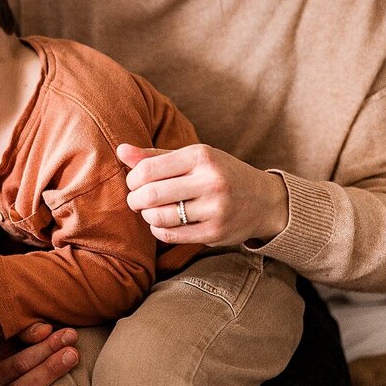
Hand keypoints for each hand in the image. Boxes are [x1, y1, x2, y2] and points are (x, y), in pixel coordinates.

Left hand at [117, 143, 289, 245]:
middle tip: (136, 200)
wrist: (265, 201)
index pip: (147, 169)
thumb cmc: (220, 173)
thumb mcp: (193, 158)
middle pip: (151, 194)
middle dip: (135, 200)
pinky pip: (171, 235)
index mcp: (201, 156)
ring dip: (147, 216)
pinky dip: (158, 230)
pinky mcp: (215, 233)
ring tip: (150, 211)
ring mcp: (215, 209)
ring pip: (159, 217)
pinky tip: (161, 223)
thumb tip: (120, 150)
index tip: (134, 182)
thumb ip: (155, 156)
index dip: (132, 179)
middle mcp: (210, 181)